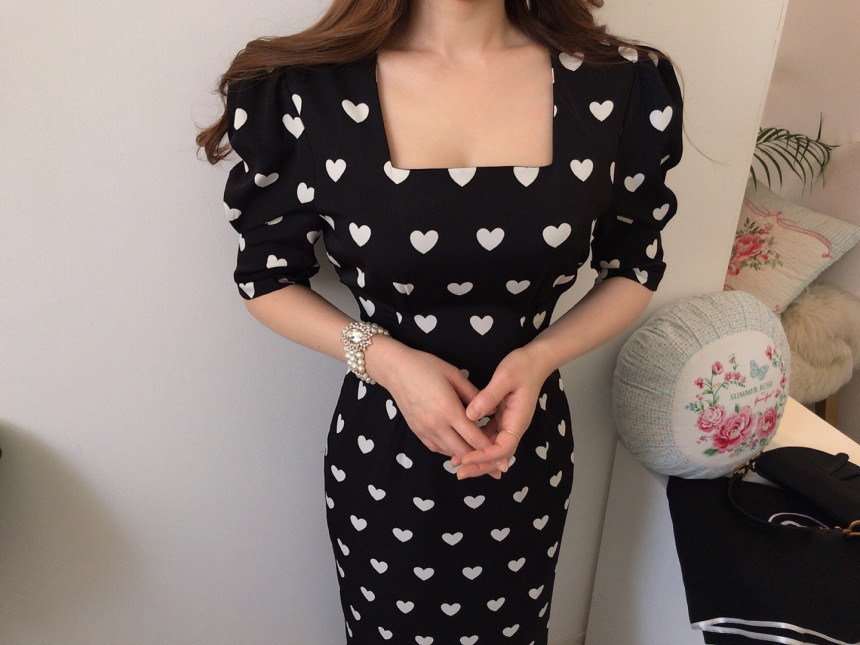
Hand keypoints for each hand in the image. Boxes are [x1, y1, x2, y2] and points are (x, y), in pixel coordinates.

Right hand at [367, 337, 504, 477]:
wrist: (395, 369)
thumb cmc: (426, 367)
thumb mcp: (454, 375)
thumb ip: (474, 394)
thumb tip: (492, 410)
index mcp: (448, 409)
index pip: (474, 438)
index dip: (491, 450)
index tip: (505, 459)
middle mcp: (435, 424)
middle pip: (464, 451)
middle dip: (482, 460)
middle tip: (498, 467)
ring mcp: (424, 430)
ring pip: (451, 453)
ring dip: (467, 457)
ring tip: (483, 460)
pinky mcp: (417, 432)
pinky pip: (438, 449)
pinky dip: (451, 451)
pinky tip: (461, 447)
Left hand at [455, 347, 550, 478]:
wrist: (535, 359)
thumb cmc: (522, 366)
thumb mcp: (505, 377)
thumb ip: (488, 396)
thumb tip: (470, 415)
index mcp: (517, 420)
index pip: (502, 449)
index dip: (484, 457)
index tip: (465, 458)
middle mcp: (513, 426)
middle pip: (498, 456)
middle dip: (479, 466)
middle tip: (458, 472)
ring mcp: (508, 423)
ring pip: (492, 448)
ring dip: (476, 456)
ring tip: (456, 461)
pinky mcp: (501, 418)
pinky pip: (488, 436)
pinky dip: (476, 442)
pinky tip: (461, 443)